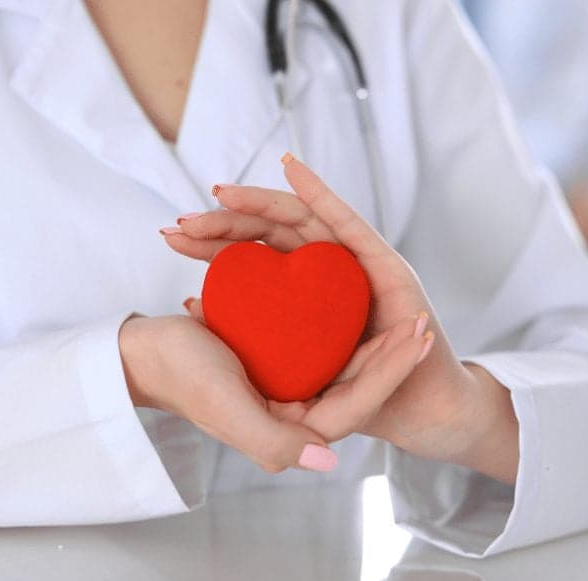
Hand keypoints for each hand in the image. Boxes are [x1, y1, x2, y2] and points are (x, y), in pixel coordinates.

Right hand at [119, 313, 431, 473]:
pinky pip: (322, 347)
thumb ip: (273, 441)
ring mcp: (288, 389)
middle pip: (356, 385)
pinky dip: (341, 327)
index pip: (355, 406)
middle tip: (423, 320)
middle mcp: (294, 415)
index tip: (418, 337)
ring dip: (374, 339)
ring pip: (343, 365)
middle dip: (392, 355)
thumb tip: (329, 460)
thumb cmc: (181, 377)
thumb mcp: (226, 407)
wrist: (145, 353)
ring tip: (404, 310)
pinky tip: (360, 304)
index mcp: (289, 432)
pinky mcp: (280, 364)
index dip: (391, 374)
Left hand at [163, 155, 518, 483]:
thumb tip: (192, 302)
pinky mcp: (385, 262)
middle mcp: (325, 270)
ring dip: (259, 200)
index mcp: (300, 290)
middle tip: (179, 222)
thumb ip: (248, 336)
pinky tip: (290, 164)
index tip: (171, 235)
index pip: (250, 255)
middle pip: (268, 232)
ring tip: (220, 193)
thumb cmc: (355, 393)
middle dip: (223, 220)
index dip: (212, 241)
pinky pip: (347, 222)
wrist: (416, 408)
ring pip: (300, 220)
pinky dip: (319, 191)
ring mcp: (355, 262)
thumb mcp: (287, 369)